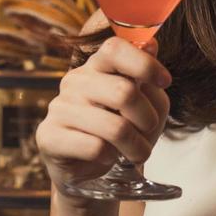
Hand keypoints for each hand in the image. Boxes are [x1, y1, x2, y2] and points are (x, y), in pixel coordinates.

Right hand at [36, 35, 171, 193]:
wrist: (88, 170)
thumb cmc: (119, 132)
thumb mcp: (144, 105)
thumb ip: (147, 79)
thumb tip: (151, 45)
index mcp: (96, 66)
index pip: (114, 49)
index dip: (144, 63)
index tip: (165, 81)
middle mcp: (75, 81)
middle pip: (123, 92)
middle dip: (148, 118)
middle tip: (148, 131)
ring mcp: (59, 107)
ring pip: (115, 127)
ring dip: (136, 146)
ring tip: (137, 153)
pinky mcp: (49, 136)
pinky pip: (95, 148)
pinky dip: (110, 157)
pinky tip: (105, 156)